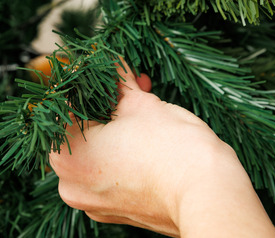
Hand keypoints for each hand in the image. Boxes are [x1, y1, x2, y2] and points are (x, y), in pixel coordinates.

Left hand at [49, 62, 274, 236]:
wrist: (210, 197)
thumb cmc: (173, 151)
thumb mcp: (141, 103)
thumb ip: (117, 81)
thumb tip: (110, 63)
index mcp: (65, 156)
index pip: (65, 106)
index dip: (88, 81)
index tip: (104, 68)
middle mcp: (70, 184)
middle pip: (80, 130)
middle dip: (106, 103)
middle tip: (129, 83)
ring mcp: (93, 202)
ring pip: (96, 152)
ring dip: (116, 125)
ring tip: (143, 102)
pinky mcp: (116, 211)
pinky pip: (109, 173)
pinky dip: (122, 152)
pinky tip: (145, 132)